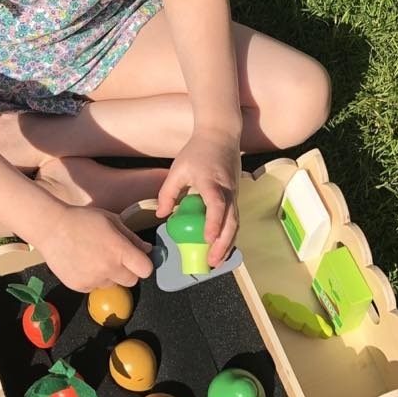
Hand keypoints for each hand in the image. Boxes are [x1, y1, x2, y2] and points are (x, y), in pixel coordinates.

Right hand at [33, 205, 153, 292]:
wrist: (51, 228)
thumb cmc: (82, 219)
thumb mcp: (112, 220)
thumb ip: (132, 237)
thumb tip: (147, 249)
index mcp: (119, 251)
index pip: (146, 270)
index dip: (143, 265)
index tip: (137, 260)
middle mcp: (109, 268)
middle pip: (132, 281)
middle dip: (128, 272)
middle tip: (115, 259)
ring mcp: (94, 280)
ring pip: (112, 284)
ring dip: (109, 276)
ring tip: (93, 258)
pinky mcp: (80, 287)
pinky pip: (94, 287)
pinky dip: (92, 279)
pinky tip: (82, 263)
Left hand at [156, 129, 240, 267]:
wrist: (221, 134)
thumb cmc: (197, 151)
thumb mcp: (177, 170)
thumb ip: (168, 193)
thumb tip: (161, 215)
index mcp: (211, 181)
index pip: (216, 205)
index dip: (213, 222)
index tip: (207, 239)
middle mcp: (227, 189)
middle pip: (231, 220)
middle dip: (223, 244)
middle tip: (212, 262)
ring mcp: (234, 193)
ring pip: (235, 223)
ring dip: (228, 244)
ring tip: (217, 262)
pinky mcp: (235, 196)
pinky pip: (234, 219)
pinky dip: (229, 235)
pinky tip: (222, 248)